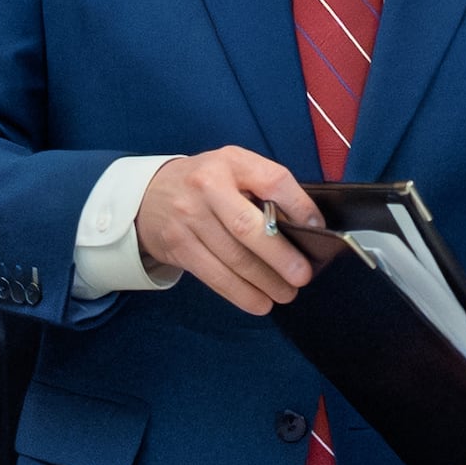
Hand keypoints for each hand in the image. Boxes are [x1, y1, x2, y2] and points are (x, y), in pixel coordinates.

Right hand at [134, 148, 319, 313]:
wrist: (148, 194)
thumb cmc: (206, 184)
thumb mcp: (234, 169)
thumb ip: (264, 188)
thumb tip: (305, 225)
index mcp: (230, 162)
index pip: (272, 180)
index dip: (299, 206)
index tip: (317, 229)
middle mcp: (207, 186)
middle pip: (248, 227)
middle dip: (280, 256)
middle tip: (302, 276)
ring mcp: (188, 218)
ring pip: (232, 257)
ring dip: (263, 281)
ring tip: (285, 293)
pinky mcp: (178, 246)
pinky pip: (214, 275)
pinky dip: (240, 293)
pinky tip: (259, 302)